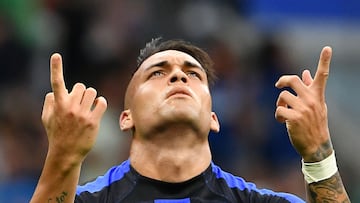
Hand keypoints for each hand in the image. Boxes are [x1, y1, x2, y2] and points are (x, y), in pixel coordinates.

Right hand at [42, 53, 106, 164]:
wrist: (66, 153)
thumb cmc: (56, 134)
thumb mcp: (46, 119)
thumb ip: (49, 103)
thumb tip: (53, 91)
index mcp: (58, 105)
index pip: (56, 83)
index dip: (55, 68)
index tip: (56, 55)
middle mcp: (70, 108)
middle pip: (81, 86)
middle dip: (81, 92)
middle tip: (79, 102)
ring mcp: (82, 115)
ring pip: (92, 92)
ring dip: (91, 97)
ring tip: (89, 105)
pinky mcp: (93, 122)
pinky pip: (101, 102)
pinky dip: (100, 103)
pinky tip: (97, 107)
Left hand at [275, 46, 332, 161]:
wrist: (316, 146)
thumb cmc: (314, 124)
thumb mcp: (316, 105)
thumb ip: (310, 88)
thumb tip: (306, 72)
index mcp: (318, 95)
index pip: (322, 76)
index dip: (325, 61)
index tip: (327, 48)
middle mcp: (312, 100)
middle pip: (293, 80)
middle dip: (283, 80)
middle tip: (279, 85)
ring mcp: (304, 109)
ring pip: (283, 96)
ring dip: (279, 103)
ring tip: (283, 112)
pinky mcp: (295, 118)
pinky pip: (279, 110)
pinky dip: (277, 115)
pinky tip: (282, 121)